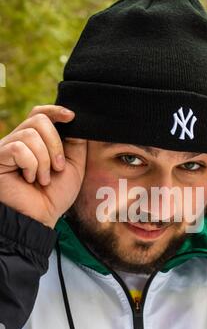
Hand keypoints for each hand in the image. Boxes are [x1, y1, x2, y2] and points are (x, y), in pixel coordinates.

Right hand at [0, 105, 86, 227]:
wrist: (40, 218)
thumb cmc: (54, 195)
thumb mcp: (73, 166)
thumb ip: (76, 143)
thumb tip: (76, 121)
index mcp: (37, 141)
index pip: (40, 113)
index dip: (55, 111)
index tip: (71, 117)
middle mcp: (20, 140)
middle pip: (39, 120)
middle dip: (55, 144)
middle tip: (58, 168)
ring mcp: (7, 148)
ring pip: (31, 134)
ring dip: (44, 160)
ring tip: (42, 179)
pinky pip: (19, 149)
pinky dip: (31, 165)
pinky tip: (28, 178)